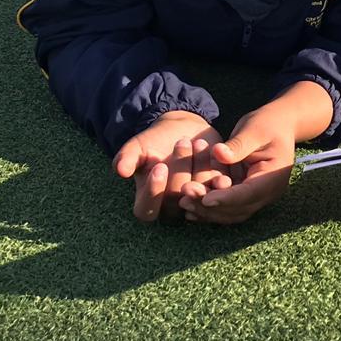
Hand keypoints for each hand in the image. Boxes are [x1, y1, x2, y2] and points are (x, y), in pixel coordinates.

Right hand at [113, 111, 231, 222]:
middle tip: (182, 143)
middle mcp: (172, 209)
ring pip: (201, 195)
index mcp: (148, 204)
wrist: (180, 131)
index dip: (154, 191)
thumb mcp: (137, 147)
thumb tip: (120, 170)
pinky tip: (220, 156)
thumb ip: (127, 158)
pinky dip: (220, 173)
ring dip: (202, 169)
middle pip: (177, 200)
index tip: (159, 167)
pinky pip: (220, 189)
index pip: (147, 209)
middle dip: (181, 171)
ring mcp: (195, 202)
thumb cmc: (153, 143)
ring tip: (199, 143)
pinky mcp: (216, 193)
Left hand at [180, 103, 296, 225]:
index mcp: (274, 175)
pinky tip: (191, 206)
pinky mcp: (247, 194)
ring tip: (184, 203)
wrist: (279, 125)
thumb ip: (238, 144)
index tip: (205, 199)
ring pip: (233, 213)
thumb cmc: (267, 123)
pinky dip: (211, 208)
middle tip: (185, 199)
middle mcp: (268, 192)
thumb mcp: (254, 130)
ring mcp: (259, 196)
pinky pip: (229, 207)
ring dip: (208, 212)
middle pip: (239, 208)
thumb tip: (219, 154)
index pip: (249, 193)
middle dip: (211, 208)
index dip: (226, 198)